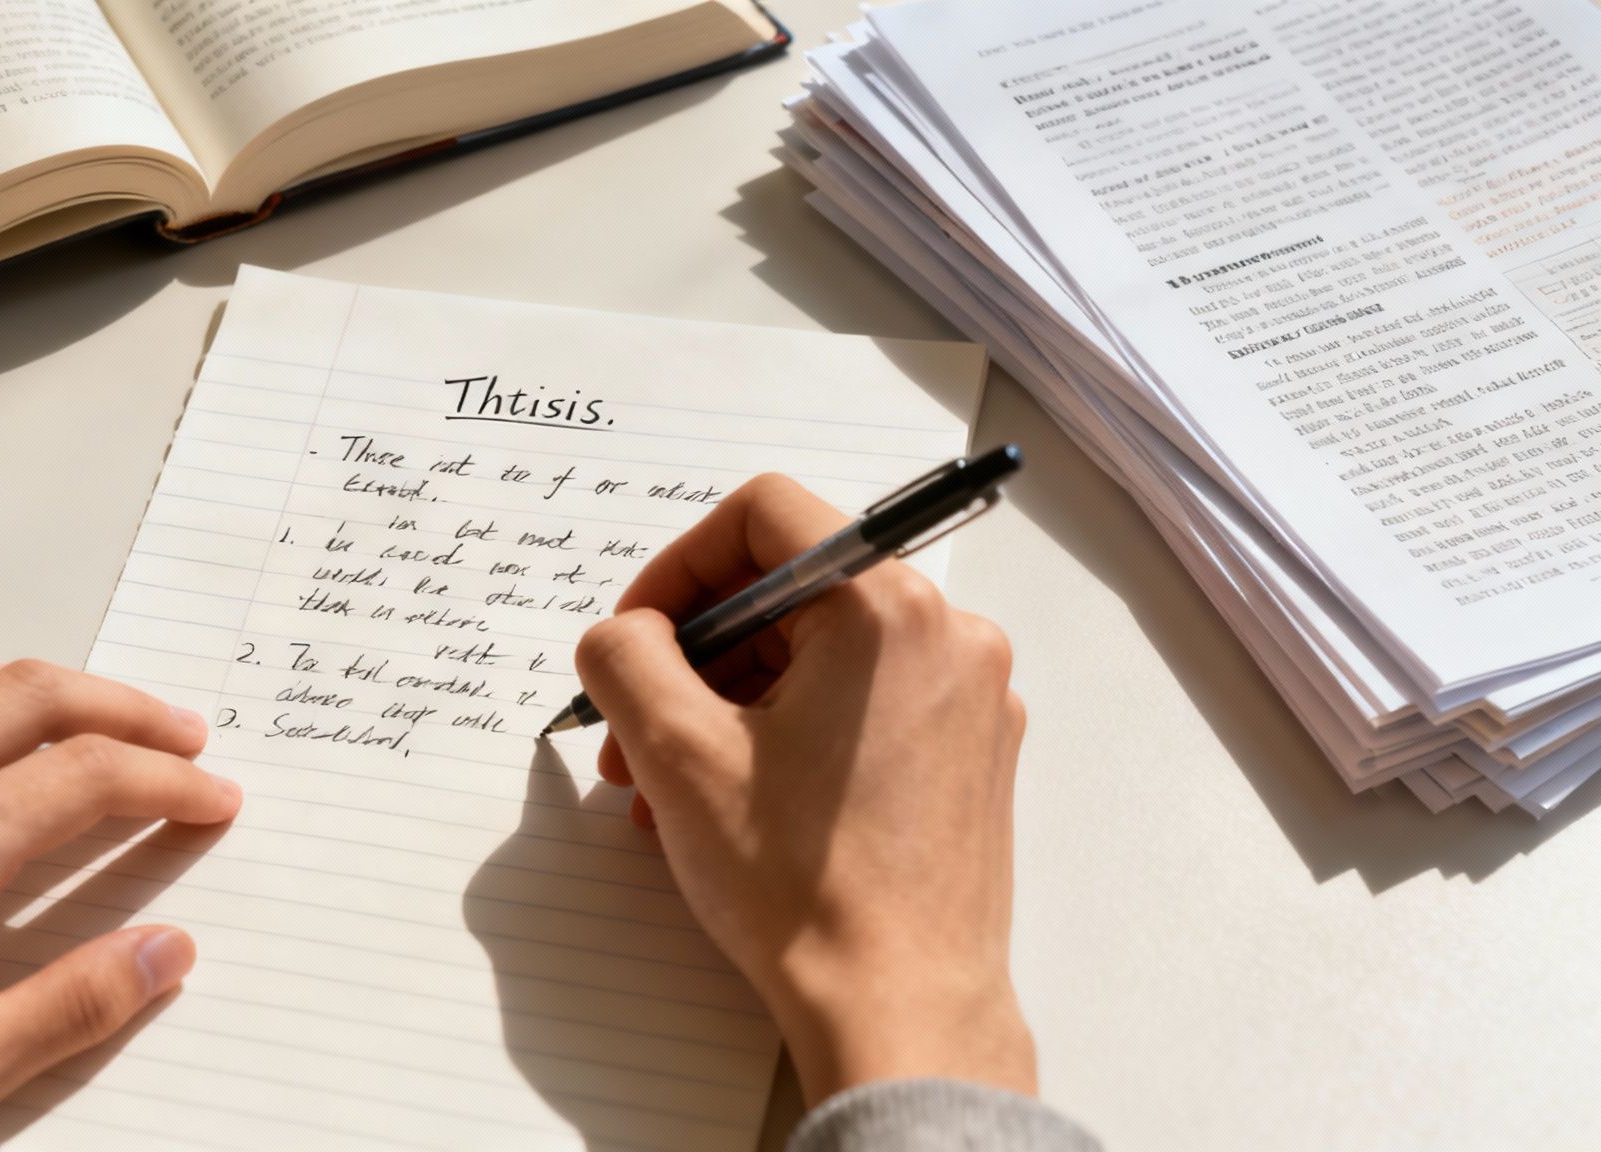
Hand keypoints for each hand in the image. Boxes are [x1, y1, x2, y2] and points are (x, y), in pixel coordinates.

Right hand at [573, 475, 1033, 1104]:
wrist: (902, 1011)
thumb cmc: (803, 889)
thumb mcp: (676, 755)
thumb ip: (627, 657)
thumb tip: (626, 633)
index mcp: (886, 608)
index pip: (764, 515)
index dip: (677, 566)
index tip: (637, 636)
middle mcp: (950, 635)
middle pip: (792, 594)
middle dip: (696, 658)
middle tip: (633, 735)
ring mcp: (972, 699)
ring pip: (824, 657)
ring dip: (732, 706)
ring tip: (669, 791)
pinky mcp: (974, 756)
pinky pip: (866, 708)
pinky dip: (793, 736)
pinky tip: (737, 809)